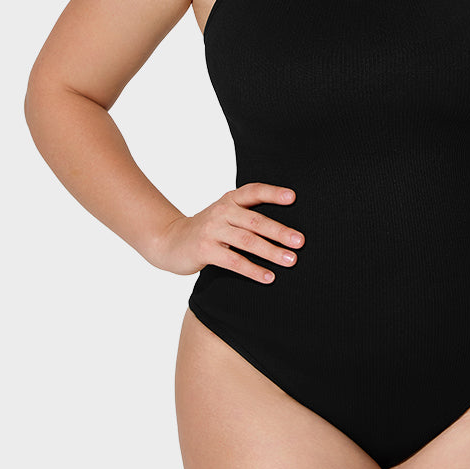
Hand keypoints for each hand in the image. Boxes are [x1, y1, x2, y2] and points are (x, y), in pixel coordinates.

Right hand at [147, 182, 303, 281]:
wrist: (169, 241)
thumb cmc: (207, 230)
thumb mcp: (224, 215)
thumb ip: (246, 215)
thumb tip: (287, 227)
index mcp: (229, 200)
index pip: (254, 191)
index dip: (273, 193)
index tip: (294, 197)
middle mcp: (221, 211)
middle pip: (255, 220)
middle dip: (280, 231)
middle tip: (301, 241)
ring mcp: (212, 230)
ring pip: (247, 241)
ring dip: (271, 251)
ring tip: (291, 260)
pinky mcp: (204, 250)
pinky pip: (234, 261)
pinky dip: (253, 270)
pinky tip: (269, 277)